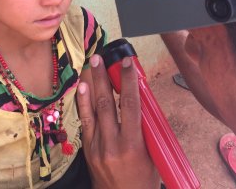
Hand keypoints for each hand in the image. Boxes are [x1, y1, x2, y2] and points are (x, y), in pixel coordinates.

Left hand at [77, 55, 159, 188]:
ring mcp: (97, 147)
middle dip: (103, 78)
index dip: (129, 82)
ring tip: (91, 65)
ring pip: (93, 110)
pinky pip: (85, 121)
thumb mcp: (152, 154)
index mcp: (133, 145)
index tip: (127, 64)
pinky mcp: (88, 150)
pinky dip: (83, 103)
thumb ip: (145, 128)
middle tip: (101, 58)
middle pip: (107, 104)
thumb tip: (140, 101)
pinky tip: (82, 88)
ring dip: (92, 85)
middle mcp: (112, 144)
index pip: (131, 106)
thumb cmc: (143, 180)